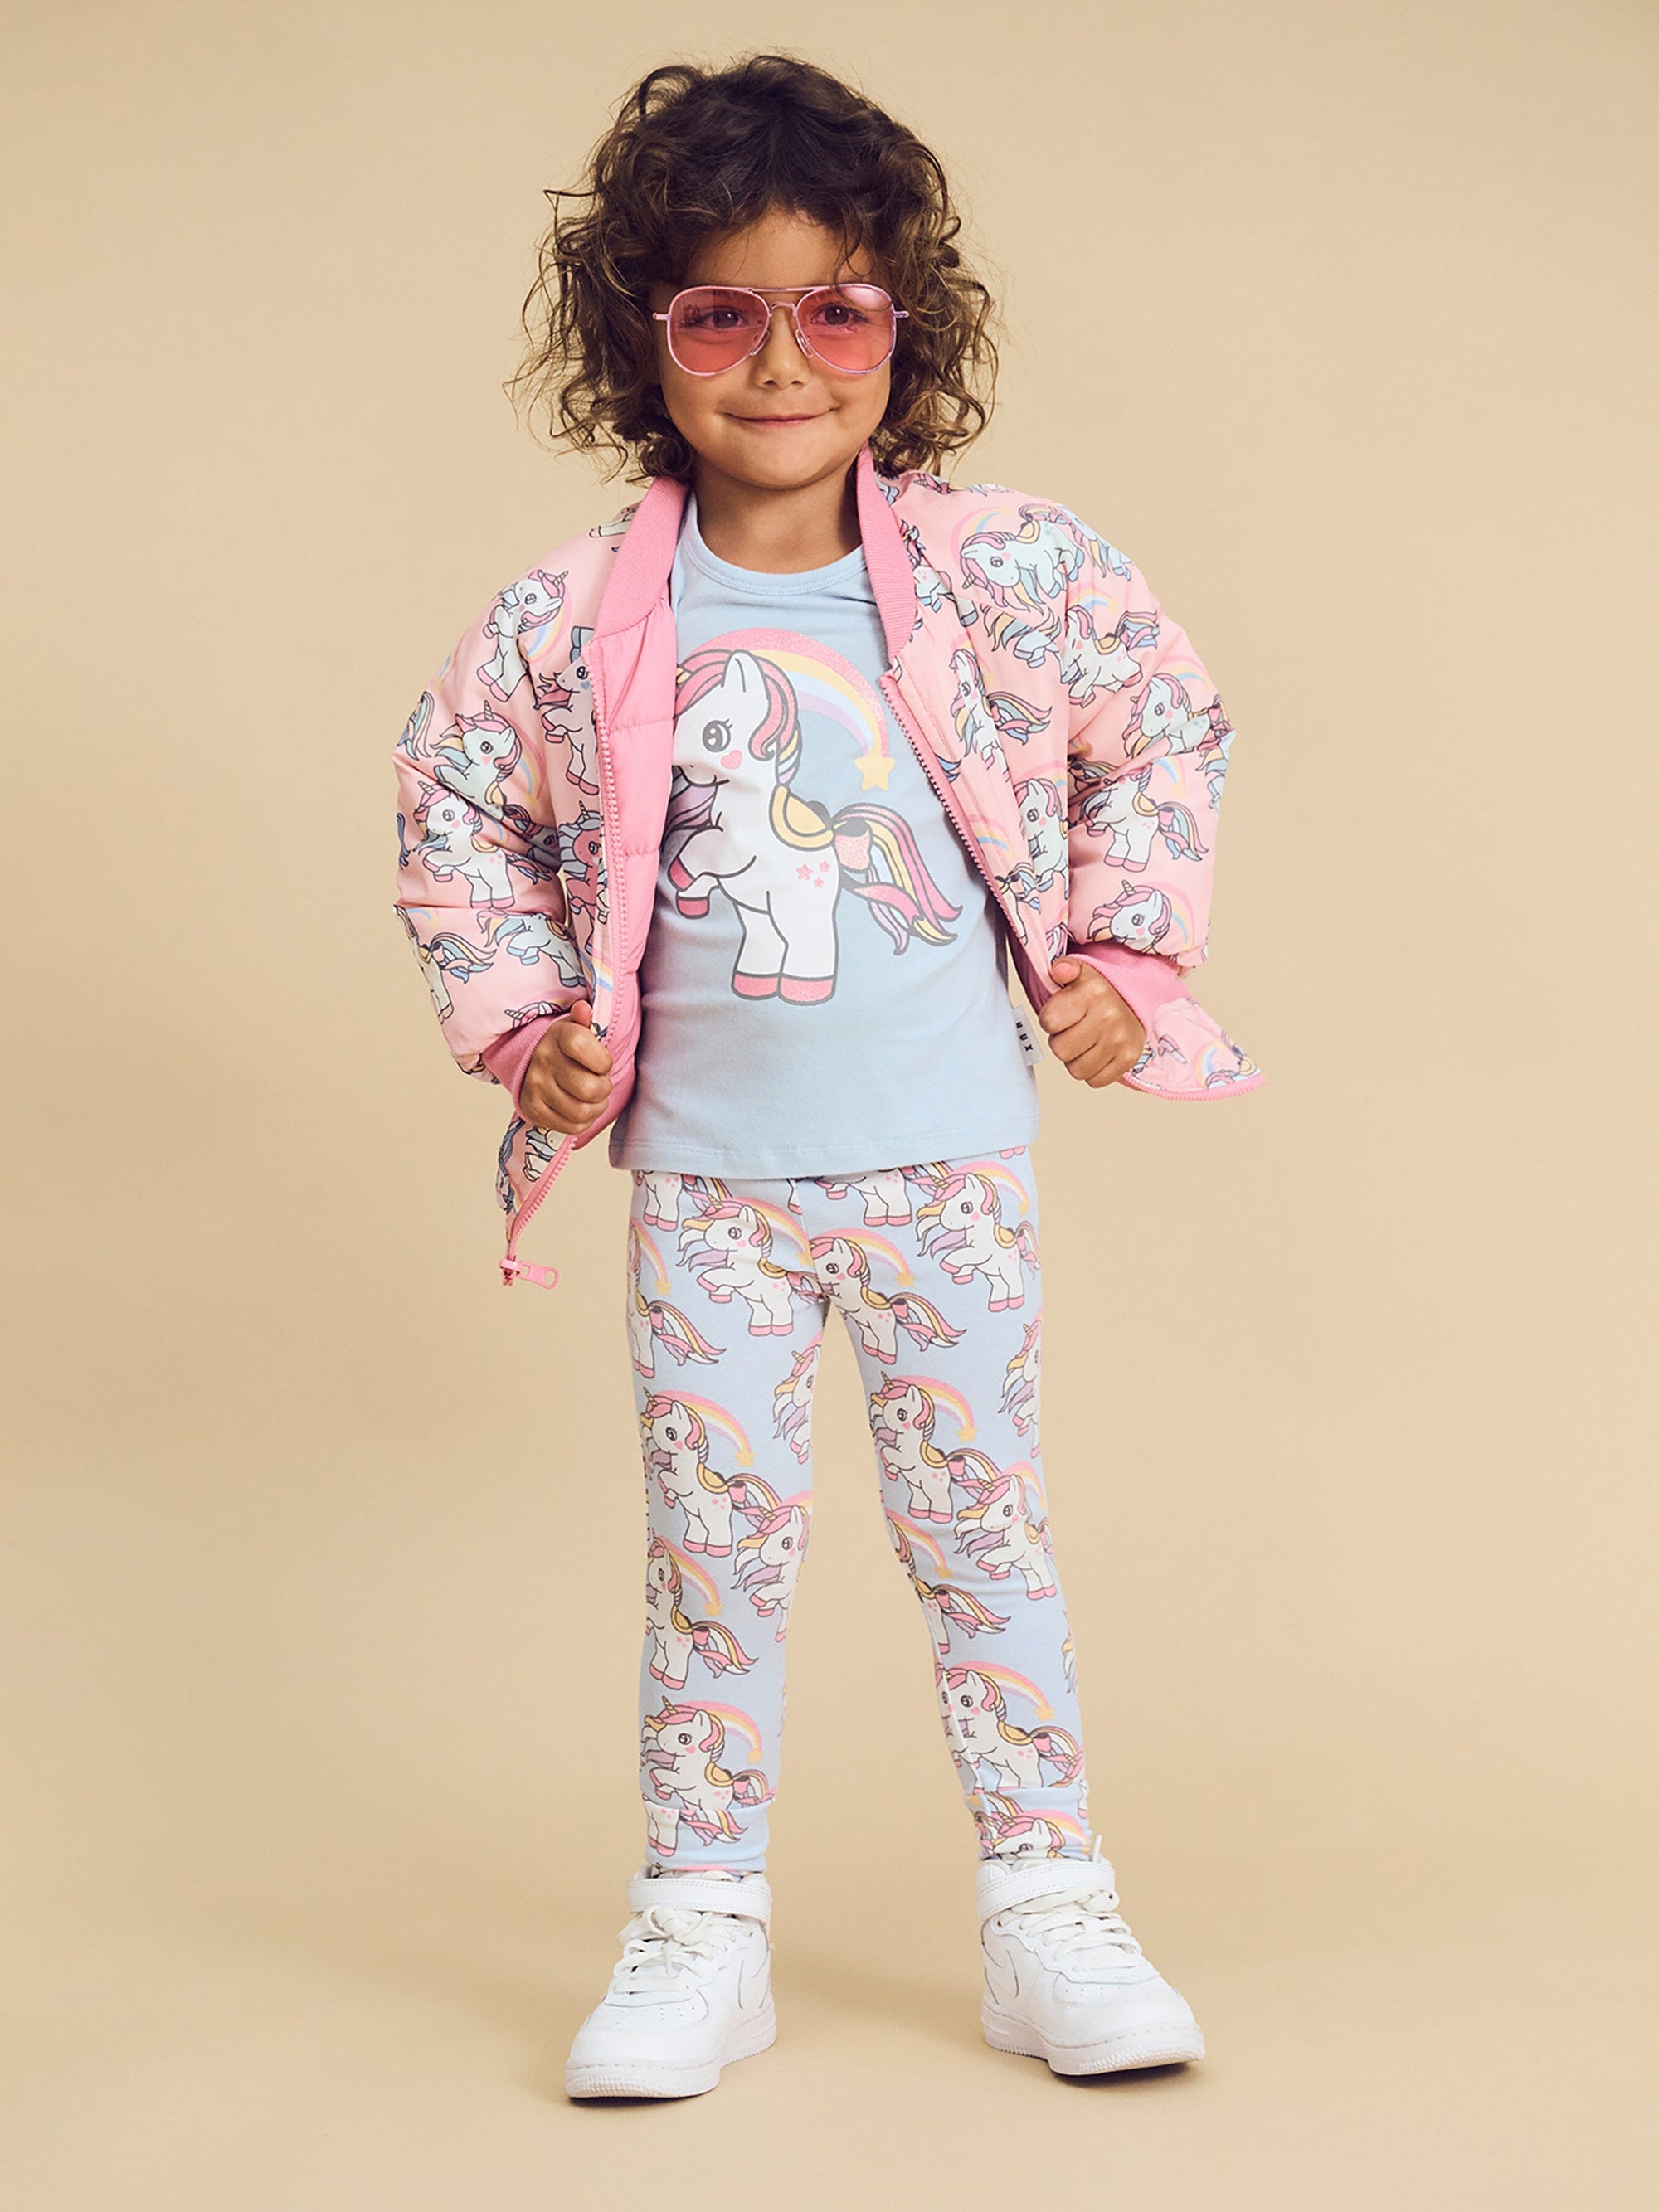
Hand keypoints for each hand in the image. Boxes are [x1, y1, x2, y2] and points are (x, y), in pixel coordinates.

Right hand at [519, 1000, 613, 1132]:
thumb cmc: (565, 1047)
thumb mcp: (577, 1027)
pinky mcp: (534, 1110)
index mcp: (558, 1035)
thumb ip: (585, 1019)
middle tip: (600, 1083)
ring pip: (582, 1112)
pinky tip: (581, 1107)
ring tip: (593, 1097)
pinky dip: (584, 1121)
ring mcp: (536, 1087)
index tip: (603, 1063)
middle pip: (589, 1089)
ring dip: (595, 1107)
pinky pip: (572, 1126)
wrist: (532, 1061)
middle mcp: (543, 1061)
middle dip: (603, 1088)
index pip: (587, 1051)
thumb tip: (584, 1009)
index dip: (604, 1062)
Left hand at [1037, 957, 1145, 1087]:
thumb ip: (1064, 968)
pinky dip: (1091, 1071)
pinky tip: (1096, 1053)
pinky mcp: (1128, 1059)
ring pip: (1076, 1069)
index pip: (1049, 1021)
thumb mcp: (1080, 974)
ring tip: (1084, 1042)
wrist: (1134, 1005)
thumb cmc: (1098, 995)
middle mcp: (1109, 1016)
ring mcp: (1120, 1040)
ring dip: (1075, 1059)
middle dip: (1061, 1041)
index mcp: (1093, 992)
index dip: (1049, 1020)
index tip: (1060, 1014)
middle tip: (1073, 1030)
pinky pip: (1094, 1080)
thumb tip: (1059, 969)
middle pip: (1060, 1049)